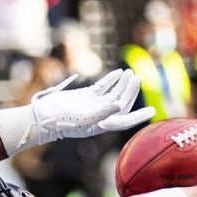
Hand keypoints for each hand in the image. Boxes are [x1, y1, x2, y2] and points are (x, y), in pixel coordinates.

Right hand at [30, 68, 154, 142]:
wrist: (43, 116)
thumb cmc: (61, 121)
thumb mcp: (83, 118)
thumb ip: (102, 112)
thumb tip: (119, 105)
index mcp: (101, 124)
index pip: (124, 120)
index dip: (138, 116)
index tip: (152, 111)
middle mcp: (100, 114)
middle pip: (121, 102)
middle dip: (130, 91)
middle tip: (137, 78)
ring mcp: (93, 104)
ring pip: (113, 93)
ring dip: (122, 84)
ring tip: (131, 73)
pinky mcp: (86, 95)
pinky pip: (102, 86)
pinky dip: (110, 80)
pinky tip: (118, 73)